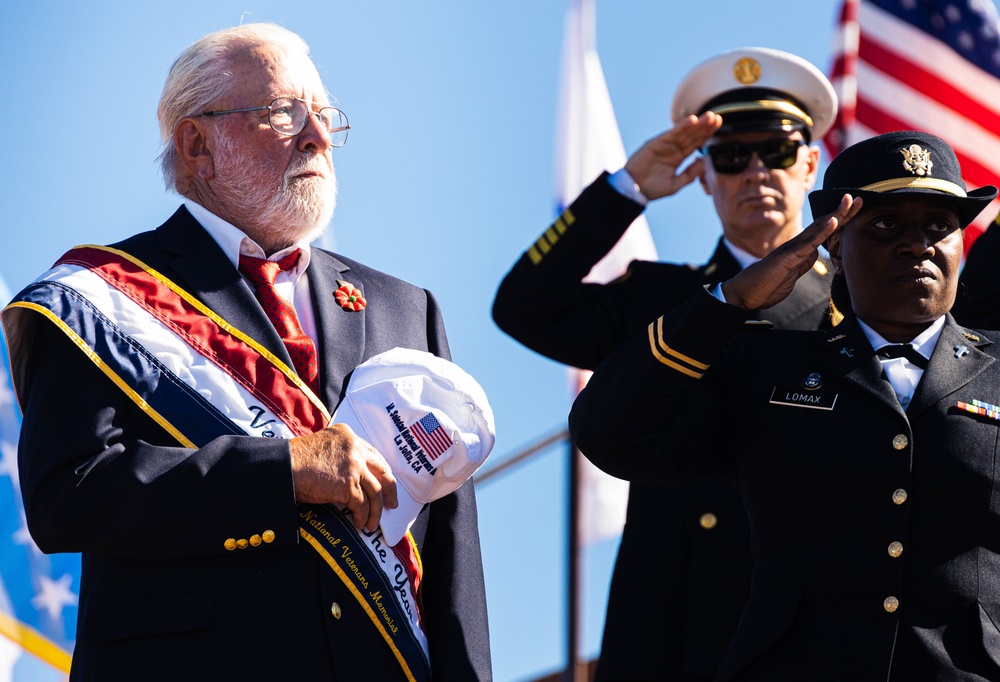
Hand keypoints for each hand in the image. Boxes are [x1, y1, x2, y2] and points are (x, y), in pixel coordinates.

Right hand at [289, 423, 397, 531]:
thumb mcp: (322, 447)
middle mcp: (355, 448)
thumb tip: (350, 477)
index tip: (385, 483)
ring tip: (373, 524)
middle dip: (390, 490)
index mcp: (348, 436)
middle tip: (392, 504)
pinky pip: (361, 505)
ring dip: (376, 511)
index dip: (381, 472)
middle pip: (382, 471)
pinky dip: (362, 517)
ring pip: (375, 492)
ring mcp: (354, 466)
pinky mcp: (348, 485)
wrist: (283, 467)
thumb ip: (339, 454)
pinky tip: (359, 523)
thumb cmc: (295, 460)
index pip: (373, 455)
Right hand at [623, 112, 721, 199]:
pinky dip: (681, 127)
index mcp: (678, 157)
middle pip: (692, 135)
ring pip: (684, 132)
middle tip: (719, 118)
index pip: (695, 144)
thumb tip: (703, 161)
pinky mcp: (655, 143)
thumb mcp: (676, 184)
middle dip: (705, 127)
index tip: (719, 127)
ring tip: (709, 117)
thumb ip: (690, 174)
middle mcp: (672, 149)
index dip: (707, 136)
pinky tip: (692, 120)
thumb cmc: (652, 189)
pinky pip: (671, 134)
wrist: (634, 191)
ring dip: (697, 124)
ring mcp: (664, 145)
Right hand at [721, 195, 862, 310]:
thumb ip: (803, 263)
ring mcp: (792, 249)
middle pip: (823, 225)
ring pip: (817, 229)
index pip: (823, 232)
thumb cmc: (765, 286)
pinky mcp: (788, 257)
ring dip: (836, 214)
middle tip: (859, 198)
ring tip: (850, 201)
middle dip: (842, 211)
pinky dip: (822, 231)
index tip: (854, 209)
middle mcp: (796, 245)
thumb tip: (814, 254)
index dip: (840, 220)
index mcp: (799, 250)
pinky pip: (808, 243)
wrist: (744, 293)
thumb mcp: (791, 275)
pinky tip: (834, 222)